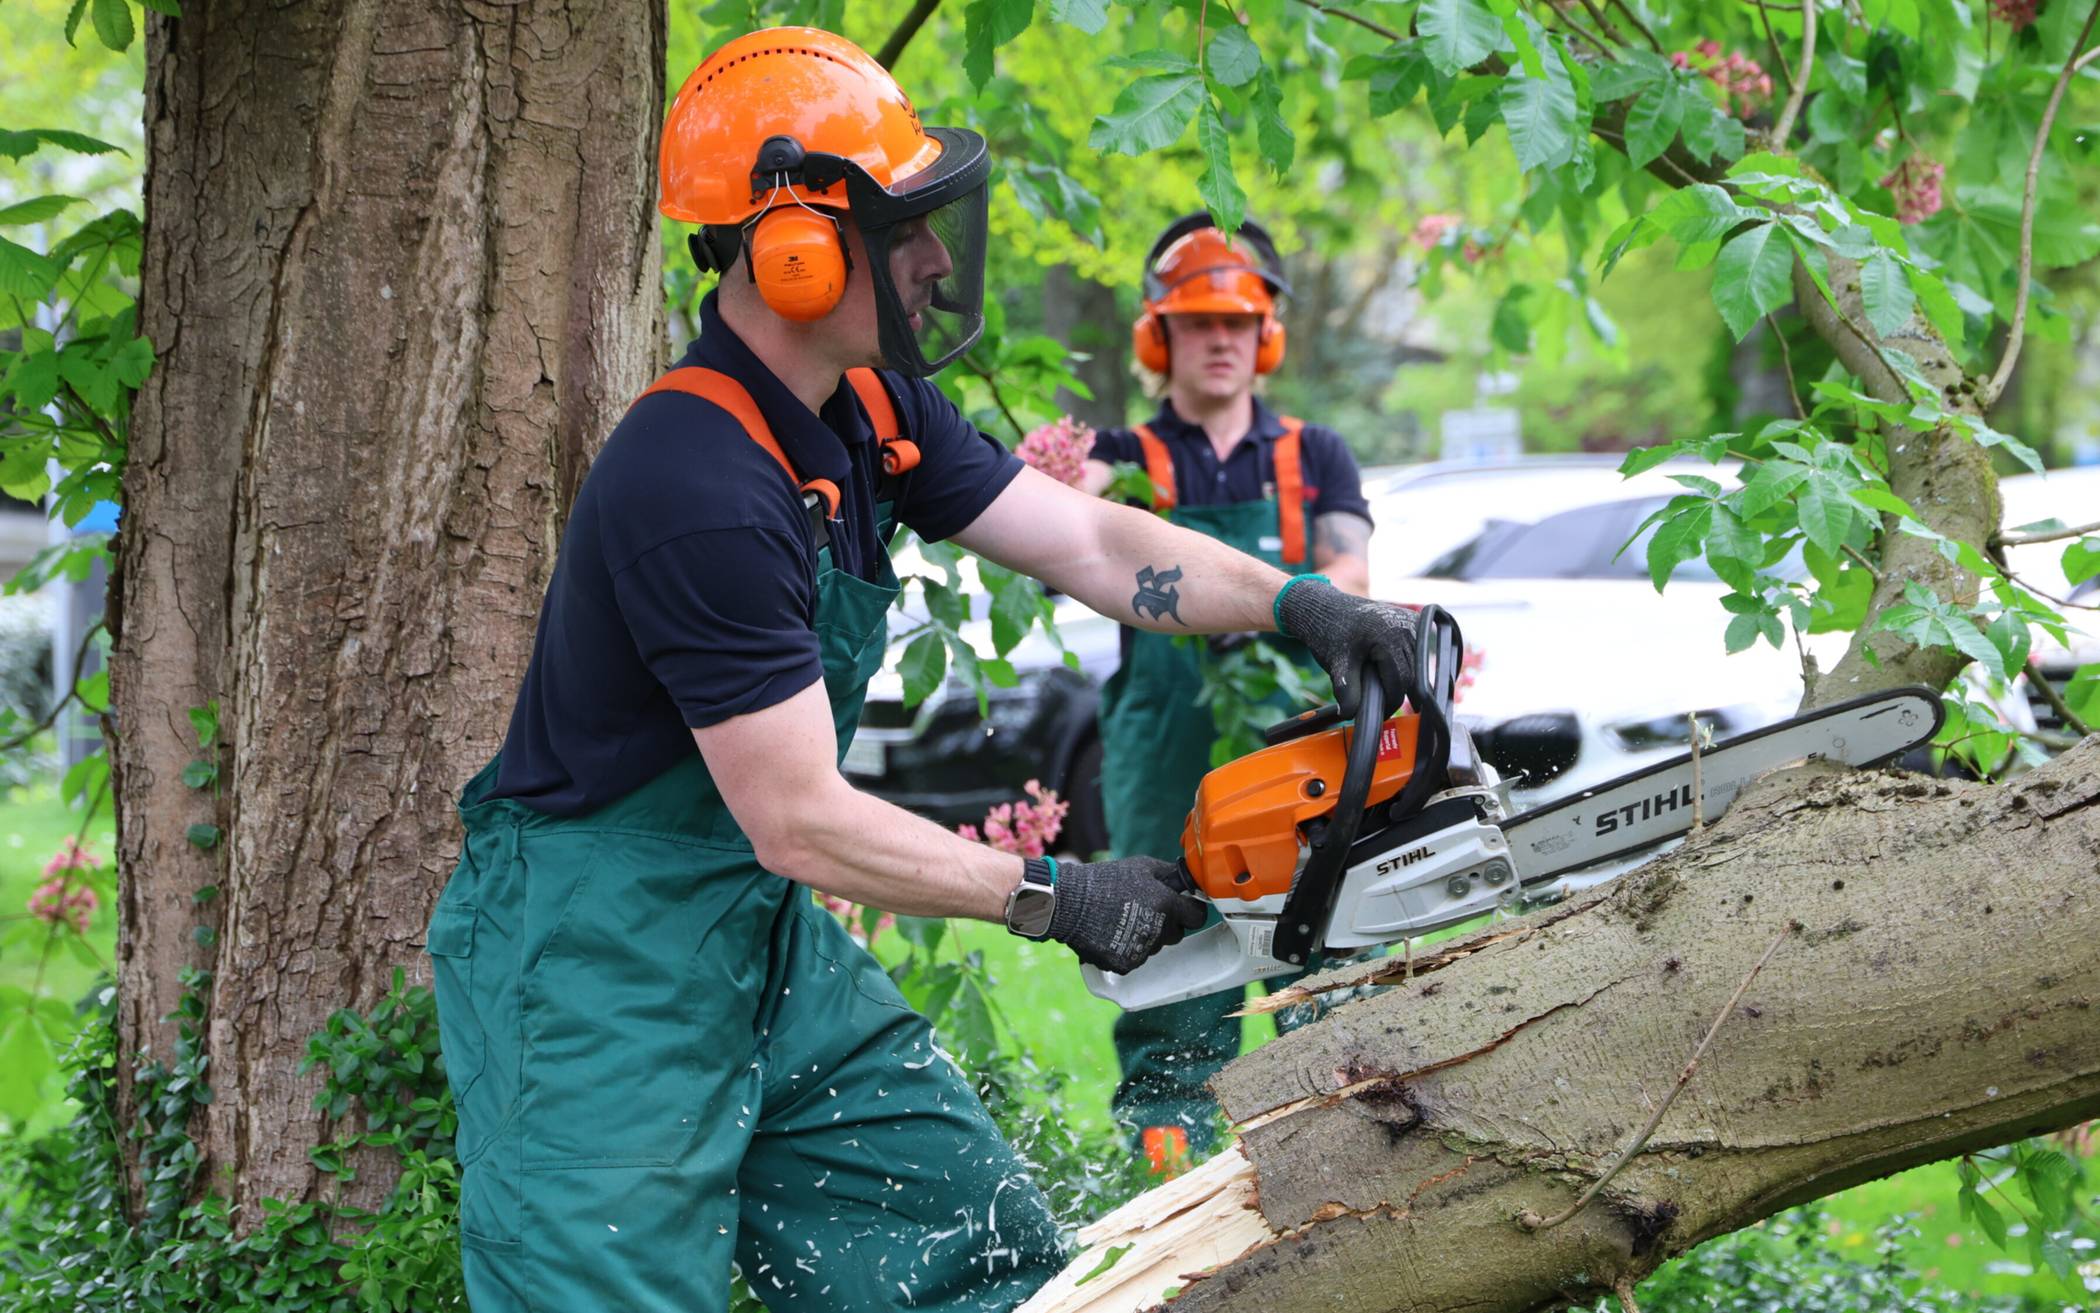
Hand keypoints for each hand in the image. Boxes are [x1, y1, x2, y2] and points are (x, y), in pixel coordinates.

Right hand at [1038, 856, 1207, 974]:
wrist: (1070, 903)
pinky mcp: (1125, 963)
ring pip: (1155, 947)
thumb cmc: (1105, 880)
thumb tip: (1188, 881)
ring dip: (1146, 937)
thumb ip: (1169, 874)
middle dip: (1166, 924)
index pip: (1197, 917)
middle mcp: (1159, 930)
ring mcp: (1142, 950)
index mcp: (1167, 905)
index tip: (1182, 907)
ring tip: (1121, 920)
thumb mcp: (1141, 866)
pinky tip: (1112, 933)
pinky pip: (1135, 958)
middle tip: (1144, 911)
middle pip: (1176, 934)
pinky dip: (1126, 949)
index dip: (1190, 911)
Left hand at [1276, 577, 1418, 718]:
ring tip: (1382, 688)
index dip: (1390, 703)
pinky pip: (1417, 652)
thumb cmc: (1330, 634)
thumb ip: (1347, 691)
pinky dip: (1407, 665)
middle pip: (1411, 675)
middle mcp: (1407, 626)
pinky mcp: (1414, 621)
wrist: (1327, 608)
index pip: (1400, 682)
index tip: (1379, 714)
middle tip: (1379, 706)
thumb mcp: (1337, 665)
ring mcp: (1413, 622)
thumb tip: (1351, 715)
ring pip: (1417, 665)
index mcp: (1390, 636)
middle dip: (1396, 692)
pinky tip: (1390, 672)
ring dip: (1403, 679)